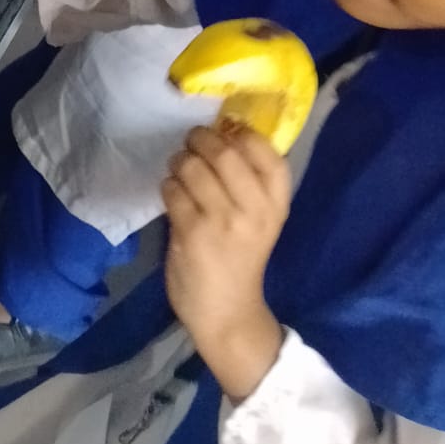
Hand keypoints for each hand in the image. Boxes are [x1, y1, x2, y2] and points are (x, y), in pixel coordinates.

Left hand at [163, 124, 289, 399]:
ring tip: (180, 169)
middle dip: (201, 139)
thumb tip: (221, 130)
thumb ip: (247, 180)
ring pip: (193, 166)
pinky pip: (172, 189)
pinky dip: (168, 186)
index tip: (227, 131)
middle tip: (192, 142)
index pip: (268, 153)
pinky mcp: (192, 233)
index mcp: (276, 205)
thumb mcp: (260, 219)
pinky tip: (174, 197)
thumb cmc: (242, 258)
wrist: (228, 313)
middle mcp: (254, 210)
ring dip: (180, 161)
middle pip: (225, 152)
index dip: (243, 133)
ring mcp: (222, 221)